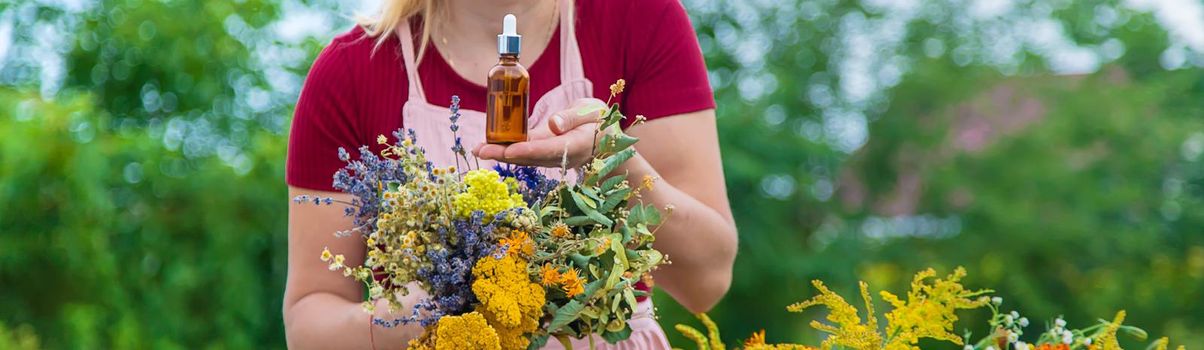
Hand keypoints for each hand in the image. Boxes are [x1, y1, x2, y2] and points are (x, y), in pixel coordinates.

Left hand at [473, 98, 606, 167]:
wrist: (605, 139)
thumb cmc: (600, 121)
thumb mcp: (593, 112)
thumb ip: (573, 117)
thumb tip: (553, 124)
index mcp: (575, 145)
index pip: (548, 149)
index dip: (528, 150)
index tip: (509, 151)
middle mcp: (560, 155)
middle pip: (529, 156)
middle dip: (503, 154)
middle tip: (480, 151)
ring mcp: (550, 155)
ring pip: (523, 155)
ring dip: (499, 152)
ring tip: (477, 148)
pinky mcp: (543, 150)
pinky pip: (524, 150)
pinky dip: (506, 147)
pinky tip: (488, 144)